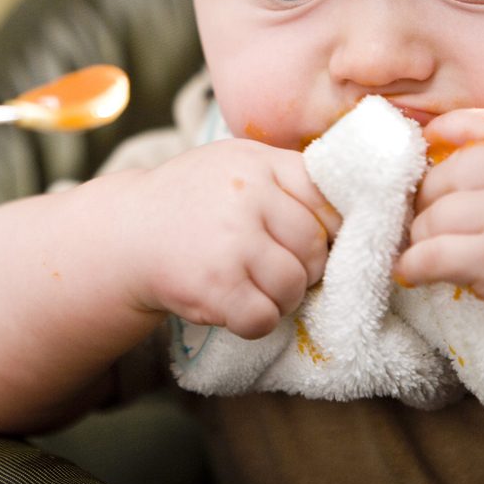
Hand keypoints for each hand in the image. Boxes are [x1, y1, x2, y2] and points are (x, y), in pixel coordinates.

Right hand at [122, 138, 336, 339]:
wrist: (128, 232)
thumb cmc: (193, 199)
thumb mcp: (236, 164)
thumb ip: (287, 177)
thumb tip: (355, 211)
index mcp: (257, 163)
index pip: (327, 197)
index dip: (332, 227)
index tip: (320, 241)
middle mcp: (246, 198)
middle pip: (315, 247)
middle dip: (305, 268)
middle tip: (277, 267)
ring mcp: (230, 243)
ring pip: (293, 286)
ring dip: (281, 297)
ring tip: (254, 285)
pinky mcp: (214, 287)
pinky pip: (264, 317)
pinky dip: (257, 320)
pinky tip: (237, 304)